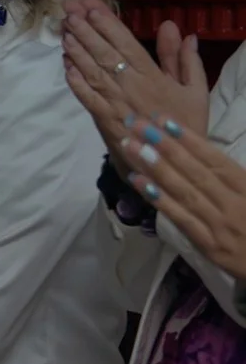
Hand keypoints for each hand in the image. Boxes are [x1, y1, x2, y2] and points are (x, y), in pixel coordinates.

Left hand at [61, 0, 207, 168]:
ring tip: (64, 30)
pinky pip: (86, 97)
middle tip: (68, 10)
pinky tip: (65, 65)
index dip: (107, 23)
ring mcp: (114, 102)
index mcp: (152, 75)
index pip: (126, 43)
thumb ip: (182, 59)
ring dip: (76, 50)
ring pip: (91, 71)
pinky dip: (75, 80)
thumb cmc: (185, 122)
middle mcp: (130, 85)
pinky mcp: (103, 119)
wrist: (173, 160)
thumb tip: (174, 27)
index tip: (91, 6)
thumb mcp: (195, 89)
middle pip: (103, 52)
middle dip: (85, 29)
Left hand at [122, 117, 245, 278]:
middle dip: (164, 146)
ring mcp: (218, 224)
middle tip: (137, 124)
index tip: (164, 119)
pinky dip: (158, 199)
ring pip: (183, 191)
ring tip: (131, 146)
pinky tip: (138, 182)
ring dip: (155, 167)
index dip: (189, 139)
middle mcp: (233, 203)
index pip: (215, 159)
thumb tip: (203, 152)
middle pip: (195, 171)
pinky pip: (180, 218)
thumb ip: (233, 176)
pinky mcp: (207, 244)